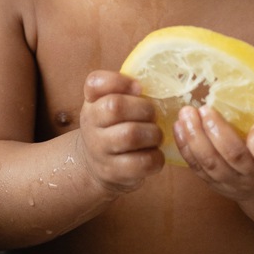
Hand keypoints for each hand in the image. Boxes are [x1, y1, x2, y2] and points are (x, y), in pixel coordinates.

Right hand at [78, 71, 163, 193]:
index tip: (139, 87)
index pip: (95, 82)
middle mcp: (90, 124)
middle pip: (115, 107)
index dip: (120, 81)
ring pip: (130, 135)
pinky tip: (155, 154)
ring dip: (153, 133)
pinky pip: (140, 163)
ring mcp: (99, 150)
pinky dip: (156, 157)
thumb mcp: (111, 104)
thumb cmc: (114, 127)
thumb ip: (128, 91)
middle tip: (153, 115)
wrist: (97, 165)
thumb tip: (163, 81)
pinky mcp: (112, 172)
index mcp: (92, 101)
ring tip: (156, 135)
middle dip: (144, 109)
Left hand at [173, 106, 253, 200]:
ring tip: (186, 114)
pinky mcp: (215, 186)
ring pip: (211, 164)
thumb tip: (248, 70)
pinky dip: (186, 148)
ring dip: (195, 138)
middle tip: (203, 109)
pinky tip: (179, 128)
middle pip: (234, 156)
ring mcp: (234, 184)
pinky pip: (197, 169)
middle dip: (216, 131)